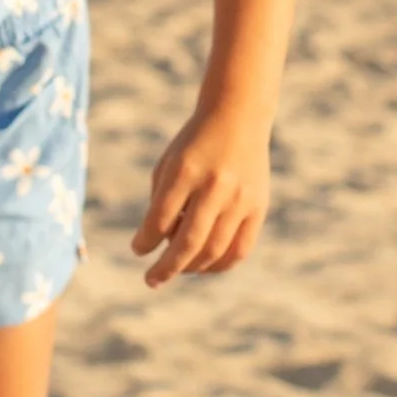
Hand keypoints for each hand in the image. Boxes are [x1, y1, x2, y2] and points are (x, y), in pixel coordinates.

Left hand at [129, 101, 271, 289]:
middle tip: (151, 280)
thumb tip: (161, 247)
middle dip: (166, 268)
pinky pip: (240, 249)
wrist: (238, 115)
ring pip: (213, 251)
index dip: (145, 242)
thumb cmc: (195, 143)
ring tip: (177, 270)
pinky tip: (204, 267)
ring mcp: (240, 198)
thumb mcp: (170, 163)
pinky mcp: (258, 206)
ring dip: (191, 269)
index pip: (159, 220)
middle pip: (188, 242)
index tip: (138, 249)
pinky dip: (220, 265)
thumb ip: (162, 203)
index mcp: (185, 171)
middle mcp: (215, 186)